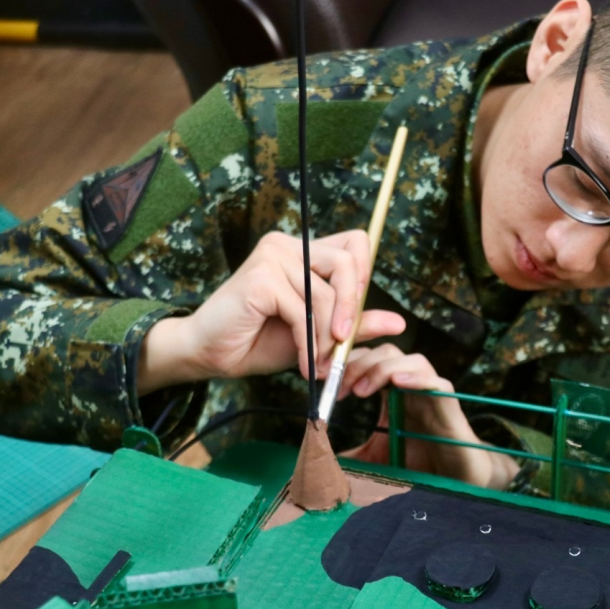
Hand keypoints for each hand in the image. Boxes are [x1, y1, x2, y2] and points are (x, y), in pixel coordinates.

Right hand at [138, 230, 405, 393]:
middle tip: (343, 346)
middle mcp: (290, 245)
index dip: (364, 275)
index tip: (355, 315)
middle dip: (352, 309)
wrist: (209, 354)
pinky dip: (309, 342)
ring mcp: (274, 256)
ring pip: (326, 295)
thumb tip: (400, 323)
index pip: (356, 243)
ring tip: (319, 365)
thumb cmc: (258, 341)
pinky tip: (303, 363)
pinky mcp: (261, 276)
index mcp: (305, 252)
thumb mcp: (319, 335)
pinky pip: (303, 310)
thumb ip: (355, 325)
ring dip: (327, 338)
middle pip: (348, 262)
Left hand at [337, 344, 519, 489]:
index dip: (343, 362)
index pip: (368, 358)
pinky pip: (437, 382)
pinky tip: (396, 383)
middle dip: (358, 363)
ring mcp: (433, 393)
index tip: (320, 378)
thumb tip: (314, 458)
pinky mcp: (451, 407)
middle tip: (338, 387)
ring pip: (412, 359)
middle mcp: (412, 386)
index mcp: (392, 392)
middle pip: (386, 352)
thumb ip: (348, 454)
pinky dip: (416, 378)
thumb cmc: (420, 467)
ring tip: (361, 390)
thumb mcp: (374, 460)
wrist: (459, 484)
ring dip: (383, 368)